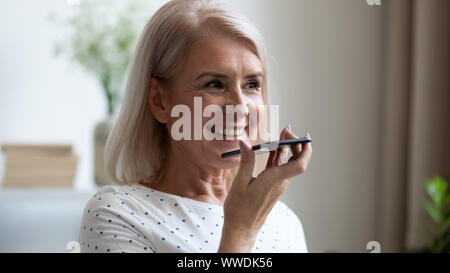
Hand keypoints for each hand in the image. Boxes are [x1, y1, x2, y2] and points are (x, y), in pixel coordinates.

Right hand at [218, 126, 311, 251]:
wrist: (242, 228)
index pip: (299, 165)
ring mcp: (277, 184)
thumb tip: (245, 142)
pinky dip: (278, 156)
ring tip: (280, 135)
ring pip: (288, 163)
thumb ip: (246, 161)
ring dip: (286, 148)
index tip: (301, 136)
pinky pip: (279, 168)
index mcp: (274, 180)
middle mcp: (280, 182)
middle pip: (297, 160)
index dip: (305, 149)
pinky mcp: (272, 185)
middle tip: (286, 130)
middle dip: (295, 143)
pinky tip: (272, 149)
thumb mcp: (239, 183)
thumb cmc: (240, 209)